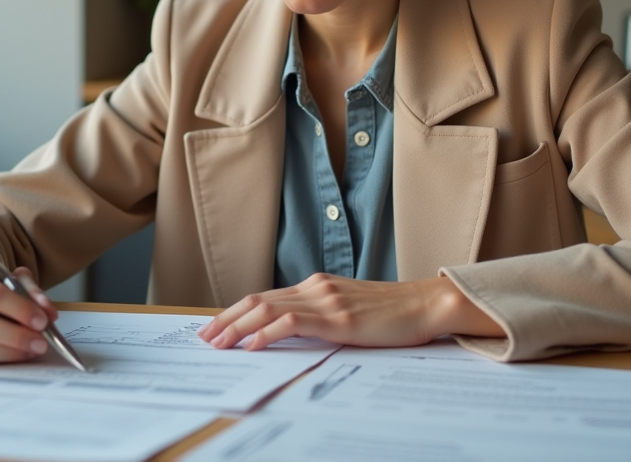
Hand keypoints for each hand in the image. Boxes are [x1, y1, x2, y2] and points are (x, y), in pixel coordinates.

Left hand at [196, 273, 504, 350]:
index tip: (216, 327)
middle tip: (204, 337)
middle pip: (259, 299)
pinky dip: (267, 332)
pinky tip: (252, 345)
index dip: (236, 311)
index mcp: (317, 285)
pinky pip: (293, 322)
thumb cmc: (393, 313)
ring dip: (238, 327)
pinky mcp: (338, 318)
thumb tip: (292, 333)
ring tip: (218, 343)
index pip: (265, 296)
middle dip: (227, 319)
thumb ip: (322, 316)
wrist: (426, 304)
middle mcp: (316, 287)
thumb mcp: (350, 311)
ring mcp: (326, 300)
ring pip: (269, 308)